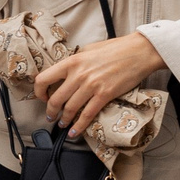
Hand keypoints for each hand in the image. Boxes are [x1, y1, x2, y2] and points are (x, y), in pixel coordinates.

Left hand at [35, 32, 164, 137]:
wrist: (140, 52)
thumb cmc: (117, 48)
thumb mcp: (89, 50)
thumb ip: (76, 62)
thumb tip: (68, 72)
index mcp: (72, 62)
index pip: (43, 79)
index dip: (39, 92)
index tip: (43, 97)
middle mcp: (78, 75)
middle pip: (55, 99)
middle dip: (51, 112)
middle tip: (51, 117)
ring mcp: (91, 86)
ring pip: (70, 109)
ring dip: (63, 120)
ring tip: (63, 124)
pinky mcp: (105, 95)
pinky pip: (87, 114)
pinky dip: (79, 126)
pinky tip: (75, 132)